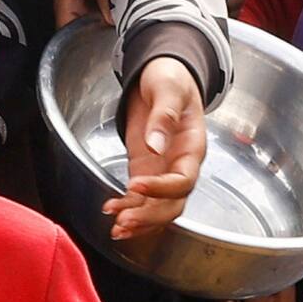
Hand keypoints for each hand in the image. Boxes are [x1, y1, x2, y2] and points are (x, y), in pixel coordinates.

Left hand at [102, 57, 205, 238]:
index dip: (163, 188)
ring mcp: (162, 169)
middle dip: (150, 216)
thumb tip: (155, 145)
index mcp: (192, 147)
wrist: (162, 74)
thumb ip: (164, 116)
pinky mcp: (145, 168)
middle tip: (124, 219)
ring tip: (116, 227)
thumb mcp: (168, 89)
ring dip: (139, 220)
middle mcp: (180, 164)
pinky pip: (141, 198)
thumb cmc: (171, 78)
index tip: (136, 185)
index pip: (184, 180)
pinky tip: (110, 210)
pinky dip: (127, 208)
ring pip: (157, 207)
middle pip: (173, 203)